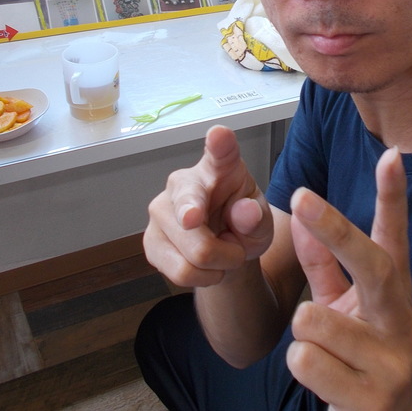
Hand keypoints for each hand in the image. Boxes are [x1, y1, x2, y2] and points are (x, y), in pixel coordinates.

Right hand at [143, 125, 273, 286]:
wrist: (226, 251)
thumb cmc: (243, 224)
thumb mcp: (261, 223)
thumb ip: (257, 218)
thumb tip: (245, 212)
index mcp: (219, 167)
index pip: (220, 151)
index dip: (219, 144)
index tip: (219, 134)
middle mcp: (183, 183)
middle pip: (197, 225)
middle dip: (228, 251)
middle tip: (237, 249)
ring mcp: (160, 211)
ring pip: (191, 257)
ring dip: (216, 267)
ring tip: (220, 254)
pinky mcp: (150, 241)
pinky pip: (179, 273)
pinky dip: (201, 277)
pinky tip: (204, 265)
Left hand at [286, 147, 411, 410]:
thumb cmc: (358, 361)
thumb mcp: (342, 310)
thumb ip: (324, 269)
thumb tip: (302, 222)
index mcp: (395, 297)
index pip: (395, 239)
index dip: (393, 198)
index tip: (391, 155)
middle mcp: (404, 323)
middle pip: (373, 265)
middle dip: (333, 228)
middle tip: (301, 195)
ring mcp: (393, 362)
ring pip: (314, 319)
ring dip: (302, 333)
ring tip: (324, 353)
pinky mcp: (374, 399)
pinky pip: (306, 360)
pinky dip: (303, 366)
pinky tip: (328, 381)